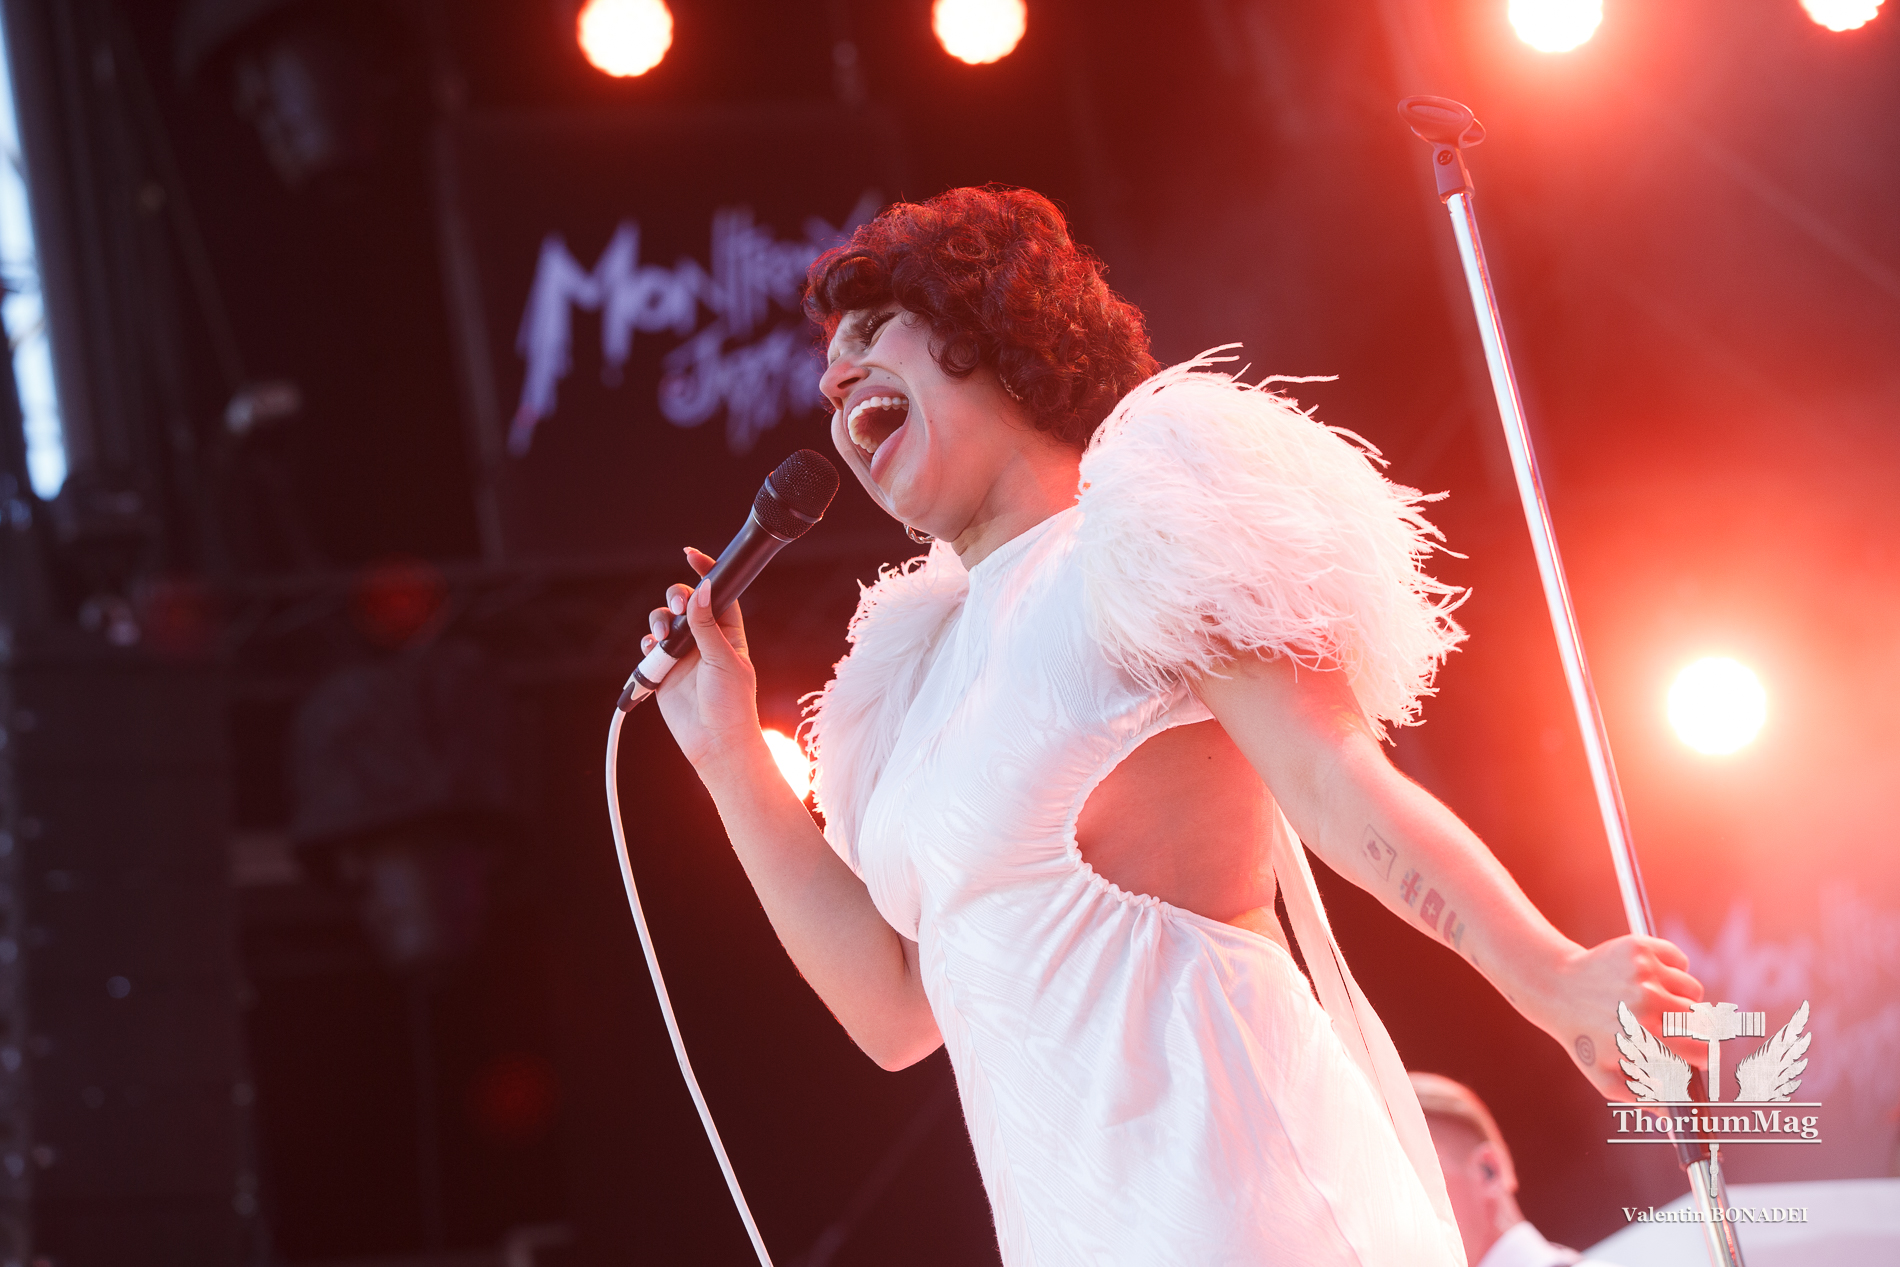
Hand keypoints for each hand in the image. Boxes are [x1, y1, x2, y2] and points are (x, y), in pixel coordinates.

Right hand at [645, 547, 763, 769]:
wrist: (715, 742)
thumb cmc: (732, 703)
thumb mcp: (723, 659)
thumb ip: (707, 625)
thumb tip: (701, 590)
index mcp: (727, 632)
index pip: (717, 593)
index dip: (706, 572)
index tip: (691, 555)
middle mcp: (703, 639)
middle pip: (685, 602)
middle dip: (677, 597)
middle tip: (679, 608)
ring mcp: (682, 654)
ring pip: (663, 622)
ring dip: (658, 621)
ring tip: (661, 636)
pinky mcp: (663, 671)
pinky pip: (649, 648)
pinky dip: (648, 644)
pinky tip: (653, 651)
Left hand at [1535, 935, 1704, 1101]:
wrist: (1554, 988)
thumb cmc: (1584, 1038)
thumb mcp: (1606, 1078)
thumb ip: (1644, 1100)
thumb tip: (1677, 1122)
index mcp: (1643, 1036)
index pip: (1703, 1051)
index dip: (1703, 1057)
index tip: (1697, 1058)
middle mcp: (1646, 1001)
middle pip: (1705, 1020)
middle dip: (1696, 1030)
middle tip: (1674, 1031)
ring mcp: (1644, 972)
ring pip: (1694, 991)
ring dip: (1682, 1000)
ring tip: (1652, 1005)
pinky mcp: (1641, 947)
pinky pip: (1680, 962)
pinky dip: (1672, 971)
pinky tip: (1646, 980)